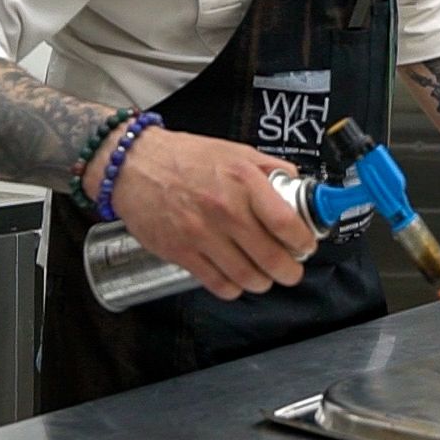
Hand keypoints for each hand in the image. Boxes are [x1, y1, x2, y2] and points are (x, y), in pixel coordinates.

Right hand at [85, 128, 316, 300]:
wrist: (134, 165)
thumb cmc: (185, 157)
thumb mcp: (236, 151)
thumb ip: (270, 169)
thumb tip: (298, 187)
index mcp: (243, 181)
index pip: (286, 223)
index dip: (303, 242)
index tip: (305, 246)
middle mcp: (224, 210)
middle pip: (272, 258)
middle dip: (289, 271)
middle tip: (291, 269)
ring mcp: (201, 234)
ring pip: (248, 277)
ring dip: (263, 282)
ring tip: (264, 275)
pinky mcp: (181, 253)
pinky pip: (219, 284)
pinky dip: (234, 288)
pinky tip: (236, 278)